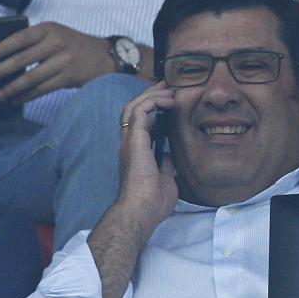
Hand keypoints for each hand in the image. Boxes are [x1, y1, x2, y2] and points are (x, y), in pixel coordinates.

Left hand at [0, 22, 113, 103]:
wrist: (105, 57)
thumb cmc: (75, 45)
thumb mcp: (57, 33)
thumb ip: (36, 40)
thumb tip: (5, 55)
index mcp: (49, 29)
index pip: (21, 38)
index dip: (2, 48)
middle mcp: (56, 43)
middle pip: (22, 60)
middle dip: (0, 71)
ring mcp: (62, 61)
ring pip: (30, 78)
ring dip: (11, 88)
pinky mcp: (67, 78)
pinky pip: (42, 89)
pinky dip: (26, 96)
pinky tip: (16, 99)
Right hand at [112, 82, 178, 236]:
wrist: (142, 211)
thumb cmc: (152, 203)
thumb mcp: (165, 179)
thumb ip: (165, 165)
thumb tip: (169, 156)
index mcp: (135, 152)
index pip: (140, 123)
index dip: (153, 109)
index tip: (168, 102)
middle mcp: (129, 144)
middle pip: (134, 109)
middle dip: (151, 95)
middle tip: (167, 87)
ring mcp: (129, 140)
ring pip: (134, 106)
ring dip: (152, 95)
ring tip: (169, 90)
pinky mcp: (134, 139)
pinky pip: (140, 111)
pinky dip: (153, 101)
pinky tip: (168, 101)